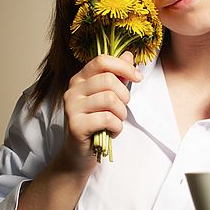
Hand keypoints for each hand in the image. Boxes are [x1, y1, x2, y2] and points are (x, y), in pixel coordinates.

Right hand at [59, 51, 141, 172]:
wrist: (80, 154)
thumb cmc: (97, 123)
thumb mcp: (108, 96)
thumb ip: (117, 76)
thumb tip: (128, 55)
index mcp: (80, 79)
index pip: (102, 61)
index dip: (124, 67)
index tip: (138, 77)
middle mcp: (72, 90)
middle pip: (109, 80)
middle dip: (124, 96)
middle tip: (122, 109)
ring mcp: (71, 107)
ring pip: (110, 99)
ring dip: (121, 114)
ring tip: (116, 122)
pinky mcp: (75, 125)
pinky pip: (107, 119)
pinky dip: (117, 127)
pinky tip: (111, 131)